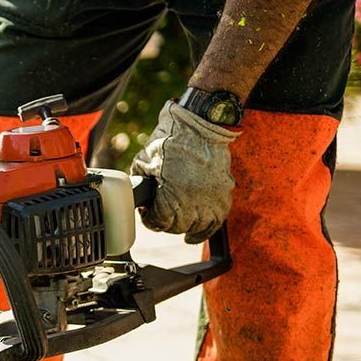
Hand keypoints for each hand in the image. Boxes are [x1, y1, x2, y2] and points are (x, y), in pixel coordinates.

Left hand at [131, 101, 239, 244]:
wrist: (201, 124)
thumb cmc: (171, 140)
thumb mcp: (144, 161)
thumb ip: (138, 183)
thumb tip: (136, 199)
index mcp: (172, 195)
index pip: (159, 222)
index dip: (149, 219)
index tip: (147, 212)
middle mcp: (193, 202)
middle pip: (176, 227)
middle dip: (165, 221)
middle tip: (161, 211)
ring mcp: (211, 199)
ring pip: (195, 227)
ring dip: (183, 225)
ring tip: (176, 218)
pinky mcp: (224, 194)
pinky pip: (215, 223)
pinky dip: (204, 231)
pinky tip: (192, 236)